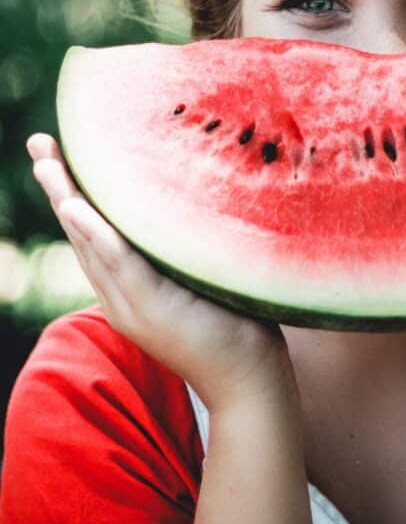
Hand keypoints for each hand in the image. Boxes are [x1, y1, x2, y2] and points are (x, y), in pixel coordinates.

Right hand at [27, 132, 297, 414]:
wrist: (248, 379)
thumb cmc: (234, 323)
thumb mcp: (200, 278)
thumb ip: (183, 250)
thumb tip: (194, 200)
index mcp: (129, 288)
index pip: (94, 233)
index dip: (74, 194)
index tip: (59, 154)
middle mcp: (121, 296)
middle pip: (82, 233)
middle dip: (59, 187)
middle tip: (39, 143)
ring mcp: (133, 305)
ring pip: (92, 244)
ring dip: (68, 200)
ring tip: (47, 163)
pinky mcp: (153, 310)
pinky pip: (120, 265)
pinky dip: (97, 235)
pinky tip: (78, 207)